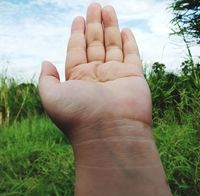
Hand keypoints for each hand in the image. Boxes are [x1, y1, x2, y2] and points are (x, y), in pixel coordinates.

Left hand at [39, 3, 151, 141]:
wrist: (109, 132)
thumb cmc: (79, 116)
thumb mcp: (51, 97)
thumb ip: (46, 79)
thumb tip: (45, 62)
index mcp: (78, 79)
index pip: (76, 51)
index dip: (77, 34)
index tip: (78, 18)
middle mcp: (96, 77)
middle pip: (95, 44)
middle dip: (94, 25)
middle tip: (94, 5)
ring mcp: (116, 76)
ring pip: (113, 45)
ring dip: (110, 27)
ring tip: (106, 8)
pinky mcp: (134, 77)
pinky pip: (132, 55)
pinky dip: (129, 42)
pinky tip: (124, 30)